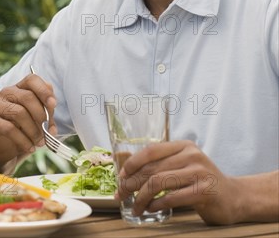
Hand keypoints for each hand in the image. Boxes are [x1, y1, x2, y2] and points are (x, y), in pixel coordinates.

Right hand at [0, 73, 56, 163]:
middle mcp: (8, 92)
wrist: (1, 144)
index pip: (32, 79)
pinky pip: (9, 129)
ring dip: (33, 131)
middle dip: (41, 116)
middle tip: (47, 132)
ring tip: (39, 142)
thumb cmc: (23, 128)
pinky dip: (23, 141)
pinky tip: (30, 148)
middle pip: (27, 96)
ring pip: (19, 113)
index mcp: (21, 88)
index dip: (44, 90)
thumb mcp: (38, 120)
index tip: (53, 104)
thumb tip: (52, 127)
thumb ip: (47, 117)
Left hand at [117, 140, 239, 224]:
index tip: (121, 176)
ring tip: (136, 206)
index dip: (132, 163)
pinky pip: (172, 198)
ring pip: (158, 182)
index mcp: (183, 146)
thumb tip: (126, 173)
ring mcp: (200, 172)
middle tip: (121, 194)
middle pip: (152, 168)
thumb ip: (161, 164)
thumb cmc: (201, 182)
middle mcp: (192, 155)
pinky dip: (157, 205)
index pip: (150, 150)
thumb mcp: (183, 165)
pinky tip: (151, 209)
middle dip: (132, 183)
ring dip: (142, 197)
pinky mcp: (205, 191)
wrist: (234, 197)